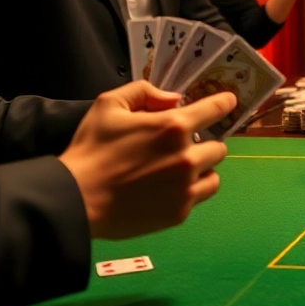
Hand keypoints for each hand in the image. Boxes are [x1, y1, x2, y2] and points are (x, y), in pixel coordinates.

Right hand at [58, 81, 236, 239]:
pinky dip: (189, 191)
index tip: (228, 103)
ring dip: (201, 170)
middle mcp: (187, 157)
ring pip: (213, 175)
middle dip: (204, 144)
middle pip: (218, 147)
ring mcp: (186, 187)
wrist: (76, 199)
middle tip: (182, 149)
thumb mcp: (109, 105)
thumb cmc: (91, 150)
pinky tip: (167, 190)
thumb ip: (144, 92)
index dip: (224, 104)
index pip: (217, 108)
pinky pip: (198, 197)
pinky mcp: (180, 212)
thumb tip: (174, 99)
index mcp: (173, 126)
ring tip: (179, 171)